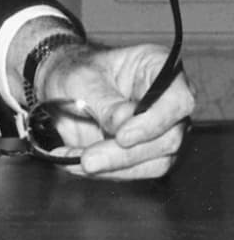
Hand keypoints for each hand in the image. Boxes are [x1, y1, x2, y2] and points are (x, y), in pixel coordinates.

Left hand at [33, 40, 192, 179]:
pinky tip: (76, 164)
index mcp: (159, 68)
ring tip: (77, 161)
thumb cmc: (75, 71)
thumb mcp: (80, 78)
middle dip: (126, 154)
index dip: (154, 122)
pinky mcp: (147, 152)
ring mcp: (162, 129)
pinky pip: (136, 171)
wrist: (62, 84)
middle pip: (168, 138)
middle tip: (88, 160)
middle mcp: (169, 101)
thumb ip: (104, 102)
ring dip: (115, 167)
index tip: (122, 136)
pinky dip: (106, 171)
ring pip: (156, 162)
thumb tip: (122, 124)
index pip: (178, 100)